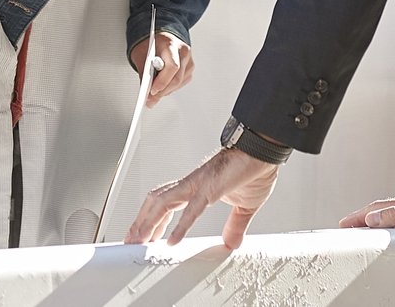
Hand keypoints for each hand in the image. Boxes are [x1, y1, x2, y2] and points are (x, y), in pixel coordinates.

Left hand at [125, 146, 279, 248]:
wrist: (264, 151)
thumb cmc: (253, 170)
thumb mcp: (244, 206)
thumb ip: (235, 225)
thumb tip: (231, 243)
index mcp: (196, 187)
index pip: (165, 204)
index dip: (151, 220)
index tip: (144, 236)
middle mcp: (191, 184)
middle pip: (155, 203)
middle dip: (141, 223)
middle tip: (130, 242)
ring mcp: (198, 184)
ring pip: (163, 204)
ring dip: (149, 224)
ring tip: (140, 243)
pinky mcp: (210, 188)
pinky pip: (191, 209)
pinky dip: (180, 226)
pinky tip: (173, 242)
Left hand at [129, 31, 193, 106]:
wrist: (160, 35)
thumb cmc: (151, 42)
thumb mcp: (141, 54)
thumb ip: (144, 73)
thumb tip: (146, 93)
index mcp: (171, 44)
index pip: (172, 66)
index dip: (163, 81)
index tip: (152, 91)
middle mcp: (183, 51)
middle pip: (177, 78)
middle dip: (163, 91)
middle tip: (150, 99)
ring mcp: (189, 60)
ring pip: (180, 82)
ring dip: (166, 90)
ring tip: (153, 91)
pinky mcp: (190, 67)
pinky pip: (182, 82)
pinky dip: (171, 87)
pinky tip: (163, 84)